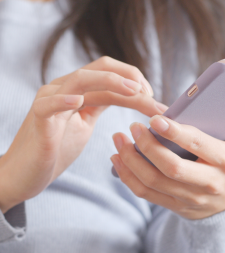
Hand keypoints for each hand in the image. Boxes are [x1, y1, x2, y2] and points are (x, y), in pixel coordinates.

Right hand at [0, 56, 166, 213]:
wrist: (28, 173)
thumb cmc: (57, 148)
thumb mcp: (85, 122)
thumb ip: (100, 105)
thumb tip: (128, 95)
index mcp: (79, 91)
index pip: (110, 75)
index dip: (135, 81)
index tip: (153, 98)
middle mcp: (65, 89)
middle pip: (100, 69)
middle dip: (130, 78)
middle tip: (151, 94)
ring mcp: (50, 101)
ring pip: (80, 79)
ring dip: (110, 82)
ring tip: (133, 91)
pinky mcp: (38, 119)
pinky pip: (49, 104)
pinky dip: (63, 100)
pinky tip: (78, 101)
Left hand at [111, 107, 224, 218]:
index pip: (197, 145)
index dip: (174, 132)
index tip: (154, 118)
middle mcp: (208, 183)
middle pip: (170, 167)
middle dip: (146, 146)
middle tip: (132, 127)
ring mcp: (189, 198)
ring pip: (152, 182)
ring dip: (130, 160)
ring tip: (118, 139)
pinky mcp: (174, 205)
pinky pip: (146, 193)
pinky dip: (127, 177)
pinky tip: (118, 159)